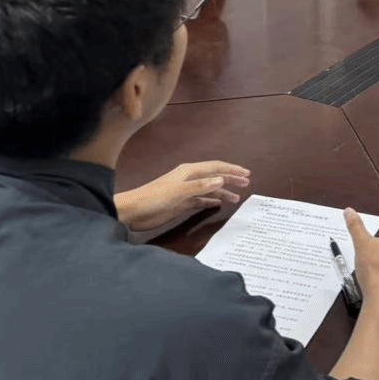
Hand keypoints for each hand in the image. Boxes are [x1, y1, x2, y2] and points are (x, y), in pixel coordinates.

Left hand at [114, 161, 249, 231]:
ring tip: (237, 198)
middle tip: (246, 183)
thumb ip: (200, 186)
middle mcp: (189, 179)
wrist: (132, 212)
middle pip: (214, 177)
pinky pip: (201, 200)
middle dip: (230, 179)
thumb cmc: (153, 198)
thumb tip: (221, 179)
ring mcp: (185, 191)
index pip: (215, 167)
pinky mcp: (181, 203)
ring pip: (209, 189)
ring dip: (223, 192)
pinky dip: (211, 201)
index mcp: (189, 172)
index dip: (231, 170)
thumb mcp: (178, 192)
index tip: (246, 174)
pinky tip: (218, 204)